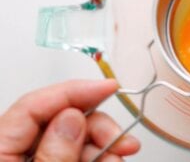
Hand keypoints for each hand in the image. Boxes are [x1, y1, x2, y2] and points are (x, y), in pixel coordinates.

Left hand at [0, 79, 140, 161]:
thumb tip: (72, 119)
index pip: (34, 106)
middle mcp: (15, 151)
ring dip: (105, 146)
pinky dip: (99, 157)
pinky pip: (78, 155)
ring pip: (76, 139)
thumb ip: (54, 155)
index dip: (75, 91)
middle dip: (99, 127)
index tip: (110, 87)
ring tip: (119, 158)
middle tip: (122, 141)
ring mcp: (34, 160)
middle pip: (61, 120)